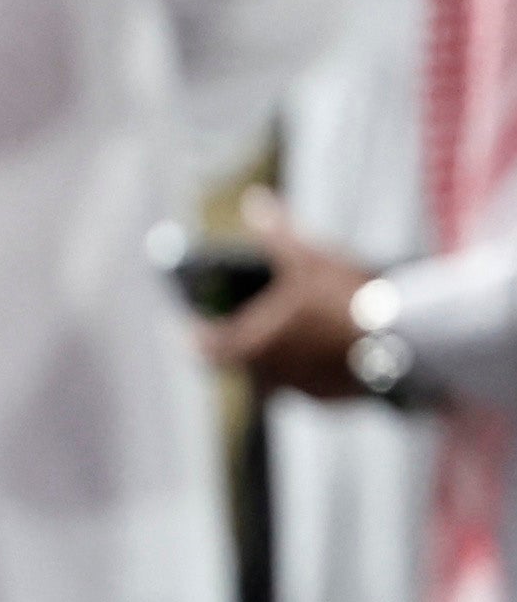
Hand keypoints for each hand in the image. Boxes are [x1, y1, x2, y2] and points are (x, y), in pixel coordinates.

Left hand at [202, 192, 381, 401]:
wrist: (406, 339)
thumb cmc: (347, 298)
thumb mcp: (308, 258)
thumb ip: (277, 233)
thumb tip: (256, 202)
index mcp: (252, 346)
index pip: (206, 348)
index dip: (198, 335)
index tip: (195, 325)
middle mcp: (270, 376)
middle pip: (241, 364)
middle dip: (240, 344)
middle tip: (244, 325)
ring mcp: (301, 391)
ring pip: (276, 377)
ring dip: (278, 357)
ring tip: (292, 333)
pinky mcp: (332, 400)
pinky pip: (311, 384)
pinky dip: (312, 368)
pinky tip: (328, 348)